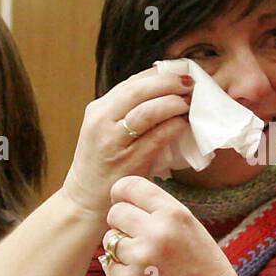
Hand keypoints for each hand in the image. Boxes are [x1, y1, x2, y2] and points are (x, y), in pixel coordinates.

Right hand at [61, 67, 193, 219]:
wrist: (85, 203)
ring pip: (148, 110)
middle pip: (139, 90)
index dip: (160, 74)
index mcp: (98, 111)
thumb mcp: (106, 132)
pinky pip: (157, 136)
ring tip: (188, 103)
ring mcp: (113, 142)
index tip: (180, 72)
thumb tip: (165, 91)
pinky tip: (184, 125)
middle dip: (168, 82)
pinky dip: (174, 126)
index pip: (132, 82)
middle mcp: (101, 122)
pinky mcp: (128, 161)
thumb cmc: (102, 166)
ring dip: (173, 102)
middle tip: (190, 83)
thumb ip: (127, 112)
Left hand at [98, 175, 241, 275]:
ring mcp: (139, 257)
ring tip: (144, 258)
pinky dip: (120, 269)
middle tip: (136, 235)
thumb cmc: (203, 266)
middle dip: (121, 222)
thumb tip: (123, 199)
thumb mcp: (190, 227)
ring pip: (109, 239)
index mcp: (174, 214)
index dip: (120, 193)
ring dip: (121, 247)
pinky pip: (109, 264)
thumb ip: (159, 211)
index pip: (130, 186)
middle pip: (115, 213)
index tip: (120, 200)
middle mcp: (156, 232)